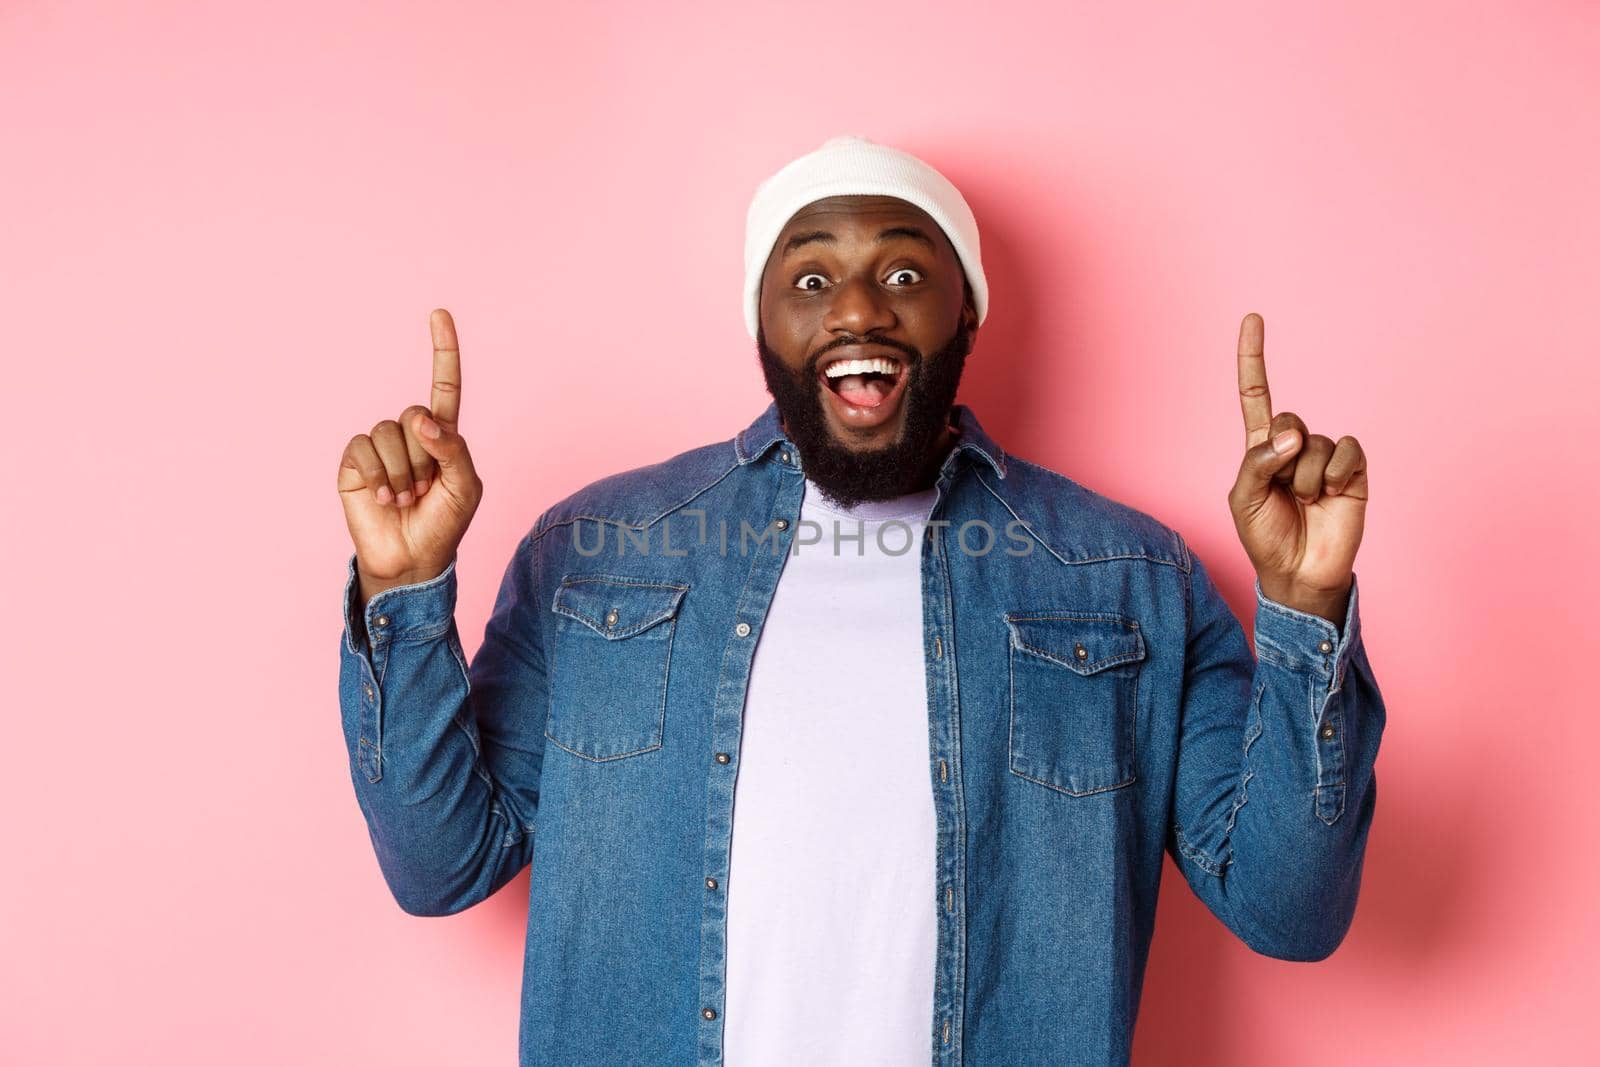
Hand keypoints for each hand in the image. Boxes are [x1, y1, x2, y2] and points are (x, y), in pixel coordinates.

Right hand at [337, 309, 482, 598]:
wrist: (411, 559)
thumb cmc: (443, 525)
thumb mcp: (465, 488)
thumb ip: (454, 449)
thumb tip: (422, 420)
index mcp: (443, 436)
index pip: (445, 386)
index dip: (443, 350)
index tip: (439, 313)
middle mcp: (410, 434)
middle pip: (415, 416)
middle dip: (424, 457)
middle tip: (425, 490)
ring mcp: (380, 446)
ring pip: (390, 432)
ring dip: (401, 472)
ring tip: (404, 499)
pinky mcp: (354, 460)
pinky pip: (364, 448)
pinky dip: (377, 475)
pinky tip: (381, 497)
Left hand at [1227, 313, 1367, 624]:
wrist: (1299, 573)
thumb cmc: (1265, 536)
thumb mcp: (1244, 499)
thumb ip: (1259, 462)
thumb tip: (1294, 436)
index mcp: (1261, 447)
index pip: (1256, 394)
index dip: (1253, 357)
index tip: (1253, 317)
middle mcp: (1294, 445)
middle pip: (1289, 419)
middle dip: (1282, 457)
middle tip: (1284, 490)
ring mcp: (1325, 457)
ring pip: (1316, 442)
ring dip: (1306, 477)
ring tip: (1307, 501)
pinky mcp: (1354, 470)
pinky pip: (1346, 451)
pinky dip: (1335, 474)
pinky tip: (1332, 495)